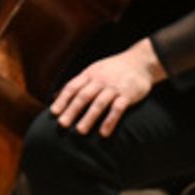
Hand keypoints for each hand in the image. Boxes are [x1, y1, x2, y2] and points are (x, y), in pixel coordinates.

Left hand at [50, 39, 164, 136]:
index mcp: (89, 74)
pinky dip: (110, 120)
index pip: (72, 87)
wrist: (140, 62)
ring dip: (89, 117)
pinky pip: (118, 108)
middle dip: (72, 110)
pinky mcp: (128, 95)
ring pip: (99, 103)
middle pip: (83, 96)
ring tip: (80, 131)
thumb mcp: (93, 71)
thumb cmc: (112, 70)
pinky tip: (104, 133)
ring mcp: (114, 87)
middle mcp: (100, 80)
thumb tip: (55, 96)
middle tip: (62, 125)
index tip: (53, 113)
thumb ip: (78, 84)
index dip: (62, 100)